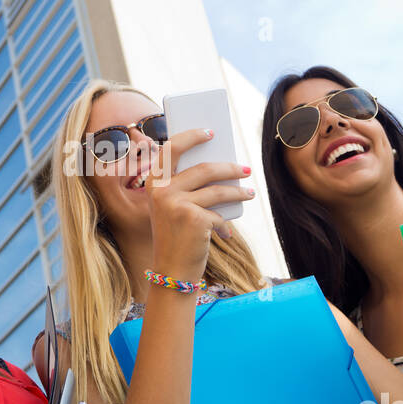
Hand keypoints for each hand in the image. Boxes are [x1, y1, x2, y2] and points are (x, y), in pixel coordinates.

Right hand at [148, 127, 254, 277]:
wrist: (170, 272)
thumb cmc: (175, 237)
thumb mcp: (174, 208)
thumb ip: (188, 187)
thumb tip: (221, 166)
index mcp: (153, 183)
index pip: (171, 148)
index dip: (191, 136)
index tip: (210, 132)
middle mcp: (161, 191)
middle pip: (204, 168)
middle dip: (229, 168)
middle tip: (245, 168)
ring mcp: (176, 204)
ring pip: (218, 190)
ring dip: (238, 192)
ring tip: (249, 193)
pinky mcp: (194, 219)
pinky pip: (219, 215)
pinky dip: (225, 225)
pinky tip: (225, 233)